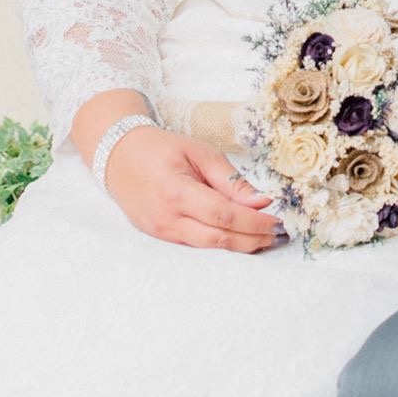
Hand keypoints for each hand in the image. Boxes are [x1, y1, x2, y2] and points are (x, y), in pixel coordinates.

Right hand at [104, 126, 282, 251]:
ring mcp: (160, 231)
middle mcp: (167, 218)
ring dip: (239, 246)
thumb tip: (262, 202)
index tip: (278, 222)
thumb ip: (231, 180)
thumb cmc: (162, 148)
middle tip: (278, 235)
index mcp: (177, 191)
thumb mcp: (200, 153)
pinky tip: (238, 237)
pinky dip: (220, 243)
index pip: (224, 216)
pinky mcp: (159, 237)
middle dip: (252, 240)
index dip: (254, 223)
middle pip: (219, 239)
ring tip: (264, 238)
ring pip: (208, 247)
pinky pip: (195, 245)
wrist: (119, 156)